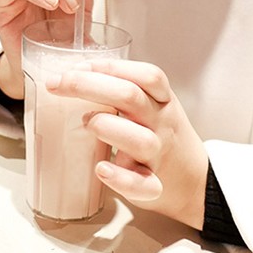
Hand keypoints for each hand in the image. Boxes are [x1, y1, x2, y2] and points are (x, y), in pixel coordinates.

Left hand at [46, 60, 208, 228]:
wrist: (195, 181)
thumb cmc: (162, 135)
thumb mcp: (153, 105)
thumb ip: (123, 90)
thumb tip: (74, 75)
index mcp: (162, 100)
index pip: (145, 75)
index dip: (109, 66)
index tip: (74, 67)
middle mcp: (161, 123)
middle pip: (130, 97)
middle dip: (88, 86)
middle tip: (57, 85)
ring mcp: (158, 155)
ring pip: (138, 138)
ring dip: (106, 126)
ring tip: (86, 123)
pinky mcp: (154, 186)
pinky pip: (141, 184)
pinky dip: (120, 178)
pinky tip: (101, 169)